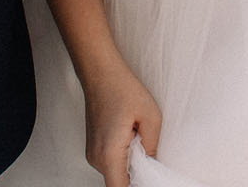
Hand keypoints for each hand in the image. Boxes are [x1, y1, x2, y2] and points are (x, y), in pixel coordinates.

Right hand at [82, 60, 163, 186]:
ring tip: (136, 136)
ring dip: (130, 163)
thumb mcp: (151, 116)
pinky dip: (123, 156)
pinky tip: (129, 135)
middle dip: (136, 174)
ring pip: (115, 172)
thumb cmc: (122, 88)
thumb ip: (153, 146)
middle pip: (119, 182)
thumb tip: (154, 166)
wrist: (100, 72)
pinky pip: (111, 163)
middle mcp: (96, 158)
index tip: (149, 179)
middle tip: (146, 149)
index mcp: (110, 153)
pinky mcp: (94, 148)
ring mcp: (93, 154)